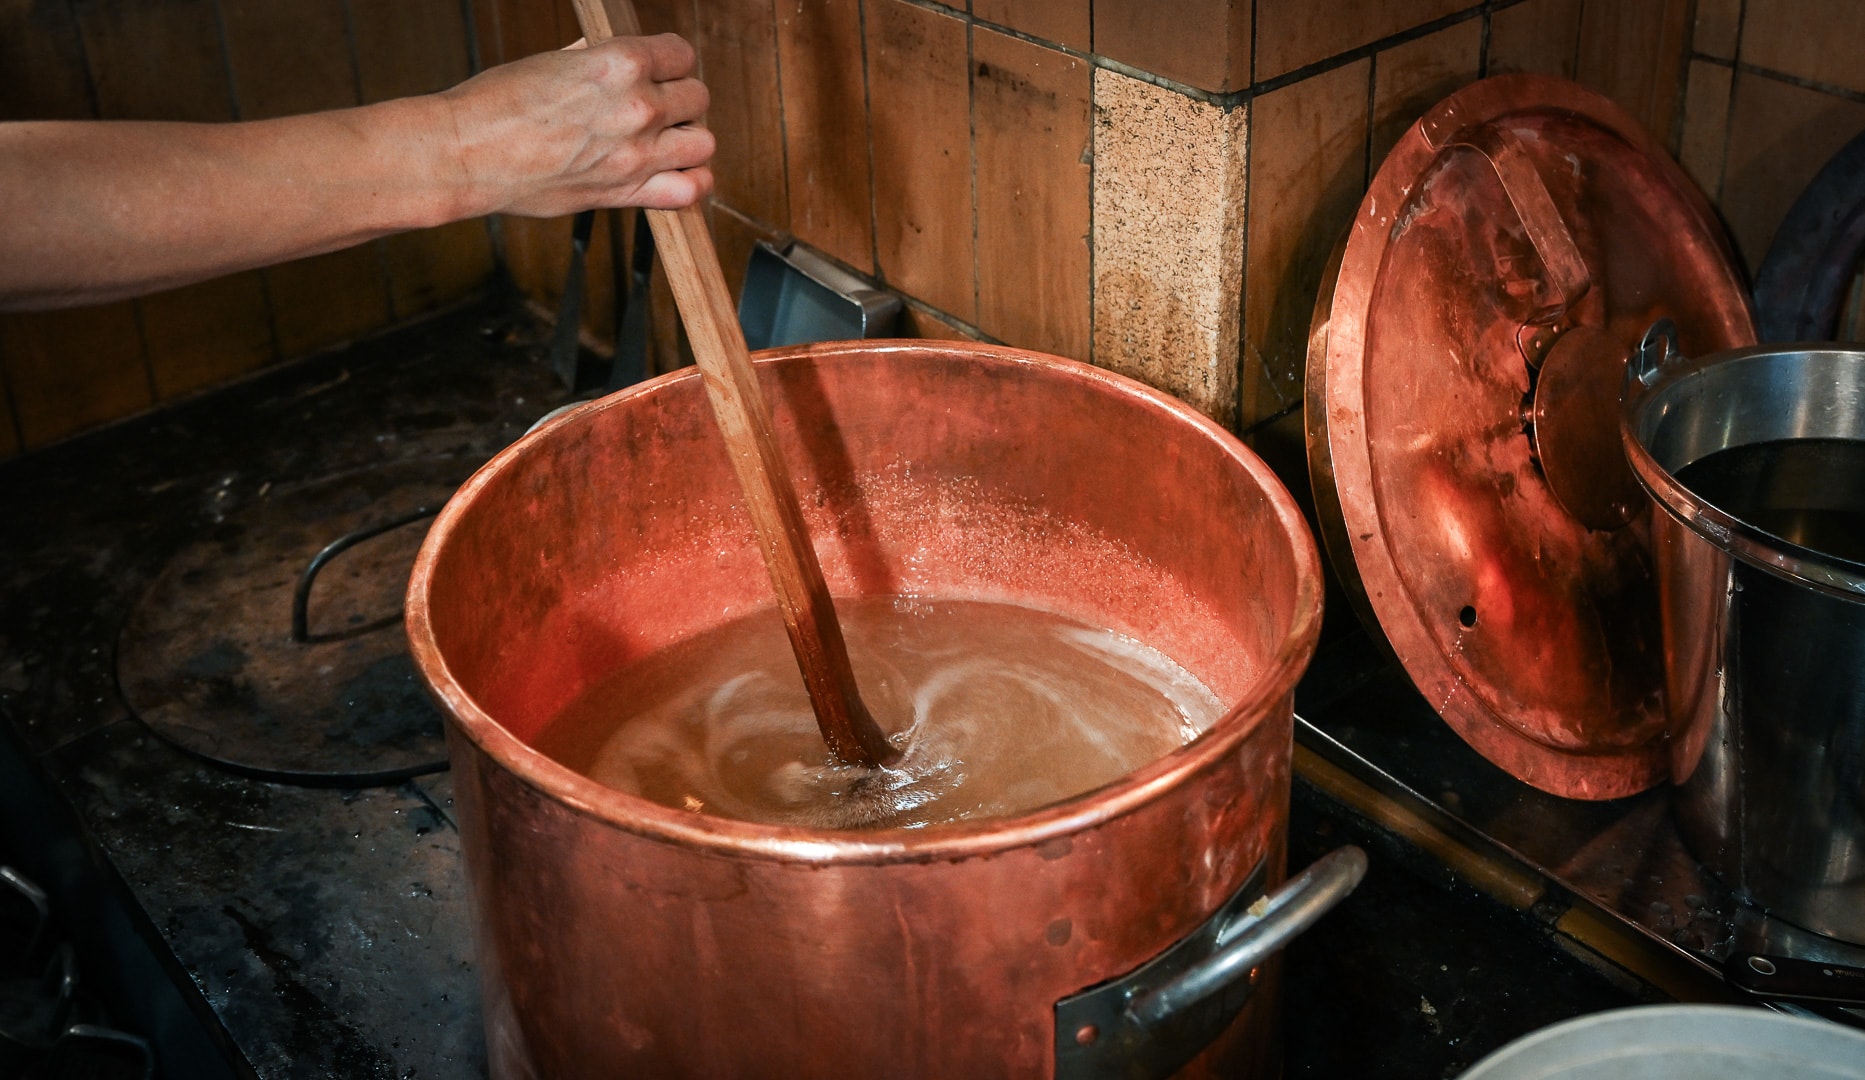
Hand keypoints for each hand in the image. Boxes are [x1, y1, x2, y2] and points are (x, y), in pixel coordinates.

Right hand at [441, 33, 714, 216]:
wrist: (467, 154)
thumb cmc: (496, 105)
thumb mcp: (552, 62)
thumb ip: (594, 59)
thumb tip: (609, 56)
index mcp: (620, 62)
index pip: (681, 54)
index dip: (670, 62)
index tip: (659, 71)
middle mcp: (638, 106)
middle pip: (697, 97)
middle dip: (680, 99)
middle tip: (657, 107)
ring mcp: (637, 152)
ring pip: (703, 143)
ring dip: (688, 139)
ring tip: (665, 141)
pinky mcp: (626, 191)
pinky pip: (691, 190)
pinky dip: (691, 183)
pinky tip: (673, 174)